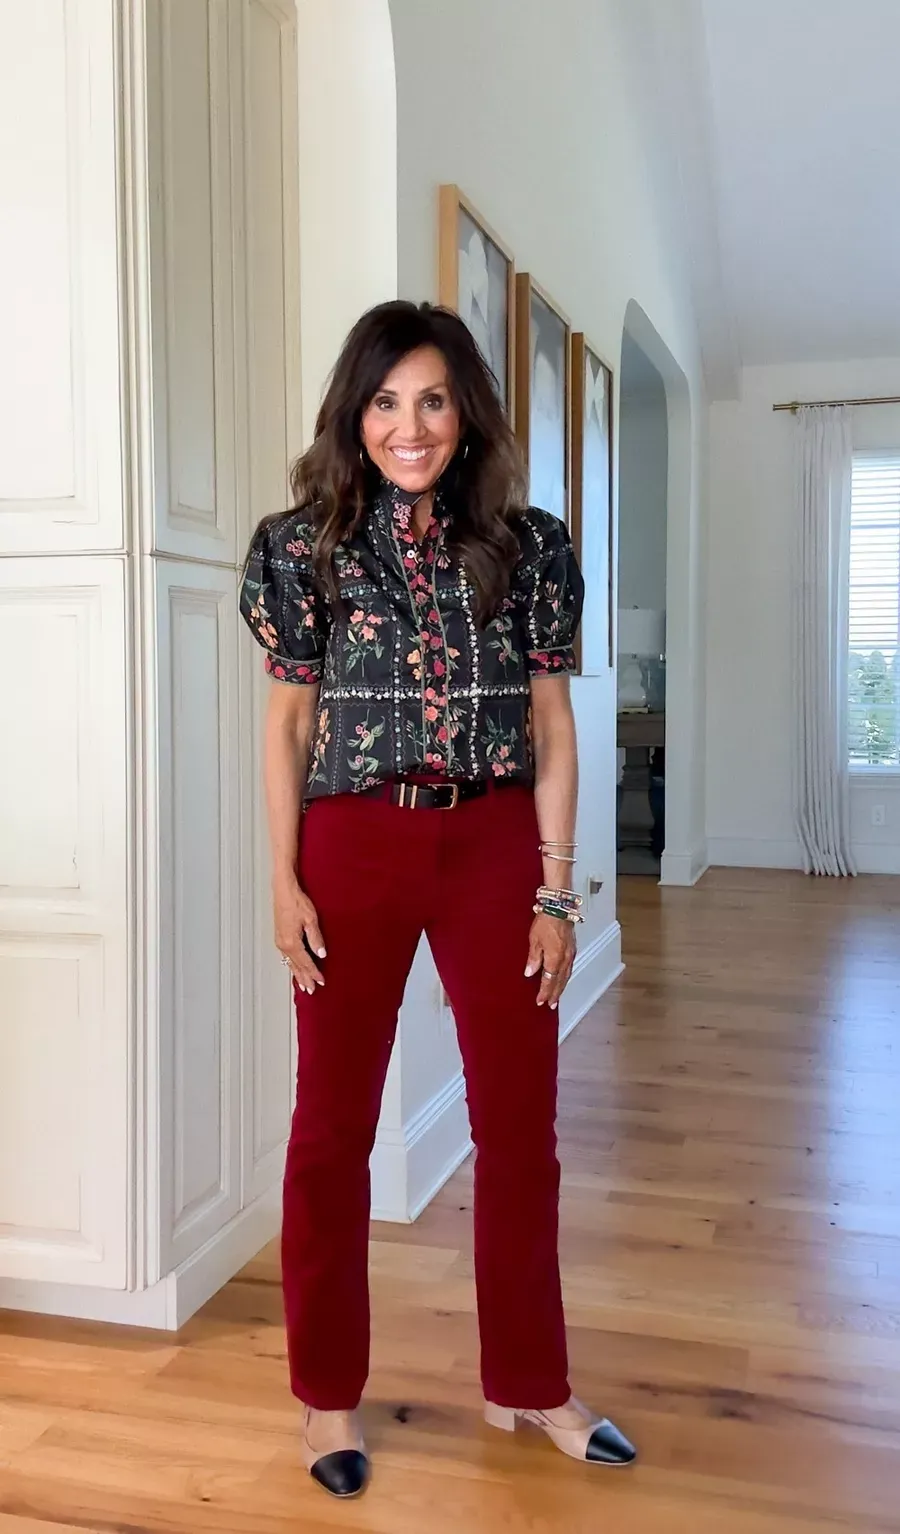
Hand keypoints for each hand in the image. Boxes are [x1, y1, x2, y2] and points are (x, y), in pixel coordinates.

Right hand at [273, 877, 325, 994]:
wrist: (283, 891)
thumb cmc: (296, 902)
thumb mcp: (310, 920)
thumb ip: (316, 938)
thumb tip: (321, 954)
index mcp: (292, 943)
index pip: (306, 963)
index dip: (315, 973)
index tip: (322, 981)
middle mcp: (284, 945)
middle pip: (297, 966)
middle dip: (305, 978)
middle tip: (312, 990)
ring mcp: (280, 941)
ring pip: (290, 963)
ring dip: (297, 974)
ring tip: (303, 984)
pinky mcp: (279, 937)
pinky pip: (286, 956)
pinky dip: (291, 965)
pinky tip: (294, 967)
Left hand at [525, 913, 575, 1009]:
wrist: (559, 908)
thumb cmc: (546, 921)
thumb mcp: (534, 941)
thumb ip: (533, 959)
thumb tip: (530, 973)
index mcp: (554, 959)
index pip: (549, 981)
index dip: (544, 992)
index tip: (540, 1001)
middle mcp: (565, 959)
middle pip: (560, 982)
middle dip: (555, 994)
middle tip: (551, 1004)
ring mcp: (570, 954)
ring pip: (566, 976)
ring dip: (561, 987)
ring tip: (557, 996)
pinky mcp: (572, 948)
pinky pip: (569, 967)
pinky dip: (566, 976)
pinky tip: (563, 978)